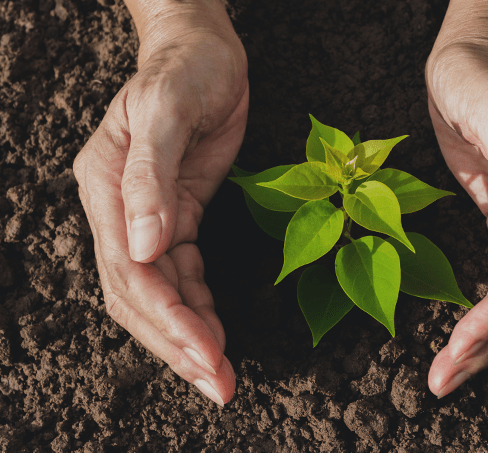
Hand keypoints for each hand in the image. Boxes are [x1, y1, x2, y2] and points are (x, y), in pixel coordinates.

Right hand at [73, 1, 247, 405]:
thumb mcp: (167, 111)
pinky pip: (183, 274)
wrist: (203, 50)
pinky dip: (200, 306)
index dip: (168, 318)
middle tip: (219, 385)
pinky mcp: (177, 215)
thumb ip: (151, 177)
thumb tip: (144, 246)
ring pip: (161, 293)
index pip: (132, 272)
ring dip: (190, 335)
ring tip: (222, 373)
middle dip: (178, 344)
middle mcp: (120, 210)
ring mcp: (147, 216)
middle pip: (140, 296)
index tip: (205, 355)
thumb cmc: (185, 69)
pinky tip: (216, 330)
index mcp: (107, 187)